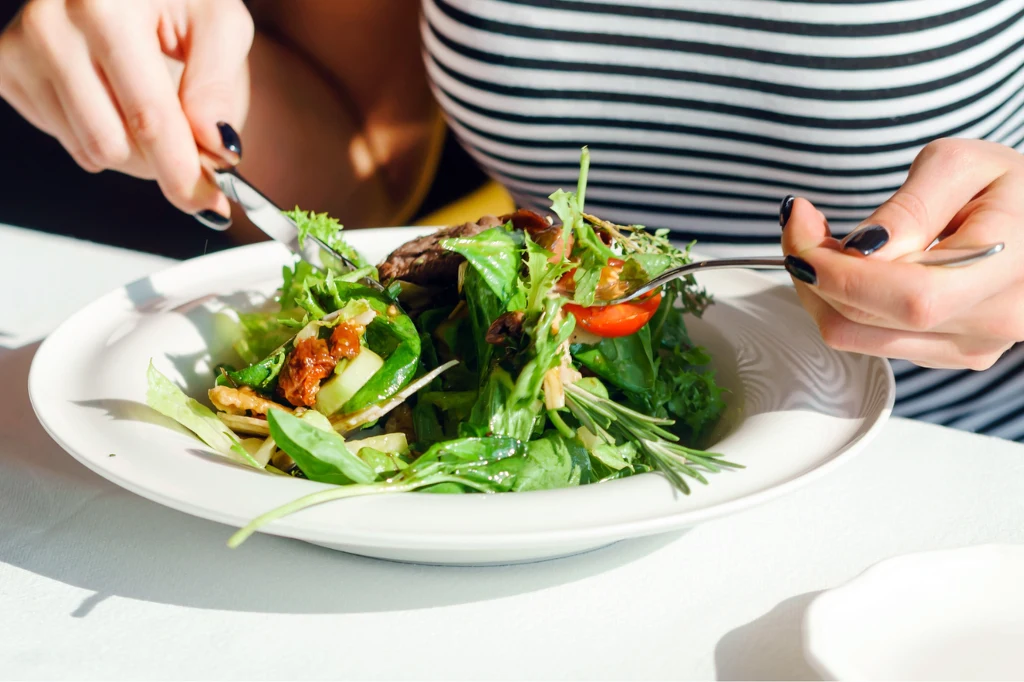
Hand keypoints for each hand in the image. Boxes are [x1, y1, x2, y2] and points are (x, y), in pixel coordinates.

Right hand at [0, 0, 253, 222]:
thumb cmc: (175, 0)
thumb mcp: (218, 25)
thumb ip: (220, 85)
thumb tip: (217, 146)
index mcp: (107, 6)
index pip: (148, 116)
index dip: (182, 170)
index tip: (208, 203)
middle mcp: (53, 24)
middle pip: (114, 146)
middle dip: (161, 158)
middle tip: (187, 138)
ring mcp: (22, 47)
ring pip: (92, 152)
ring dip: (133, 148)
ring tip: (145, 101)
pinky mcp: (8, 69)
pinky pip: (69, 142)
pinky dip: (101, 133)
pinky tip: (111, 95)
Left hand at [781, 138, 1023, 370]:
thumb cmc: (1012, 185)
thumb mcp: (963, 166)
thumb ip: (910, 208)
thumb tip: (859, 253)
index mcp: (1006, 271)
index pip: (905, 297)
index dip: (835, 269)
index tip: (799, 223)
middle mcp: (992, 323)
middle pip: (865, 321)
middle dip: (813, 270)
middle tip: (802, 223)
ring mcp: (970, 347)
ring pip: (857, 337)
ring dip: (822, 289)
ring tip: (825, 241)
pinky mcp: (950, 355)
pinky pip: (873, 339)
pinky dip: (845, 303)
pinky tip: (856, 266)